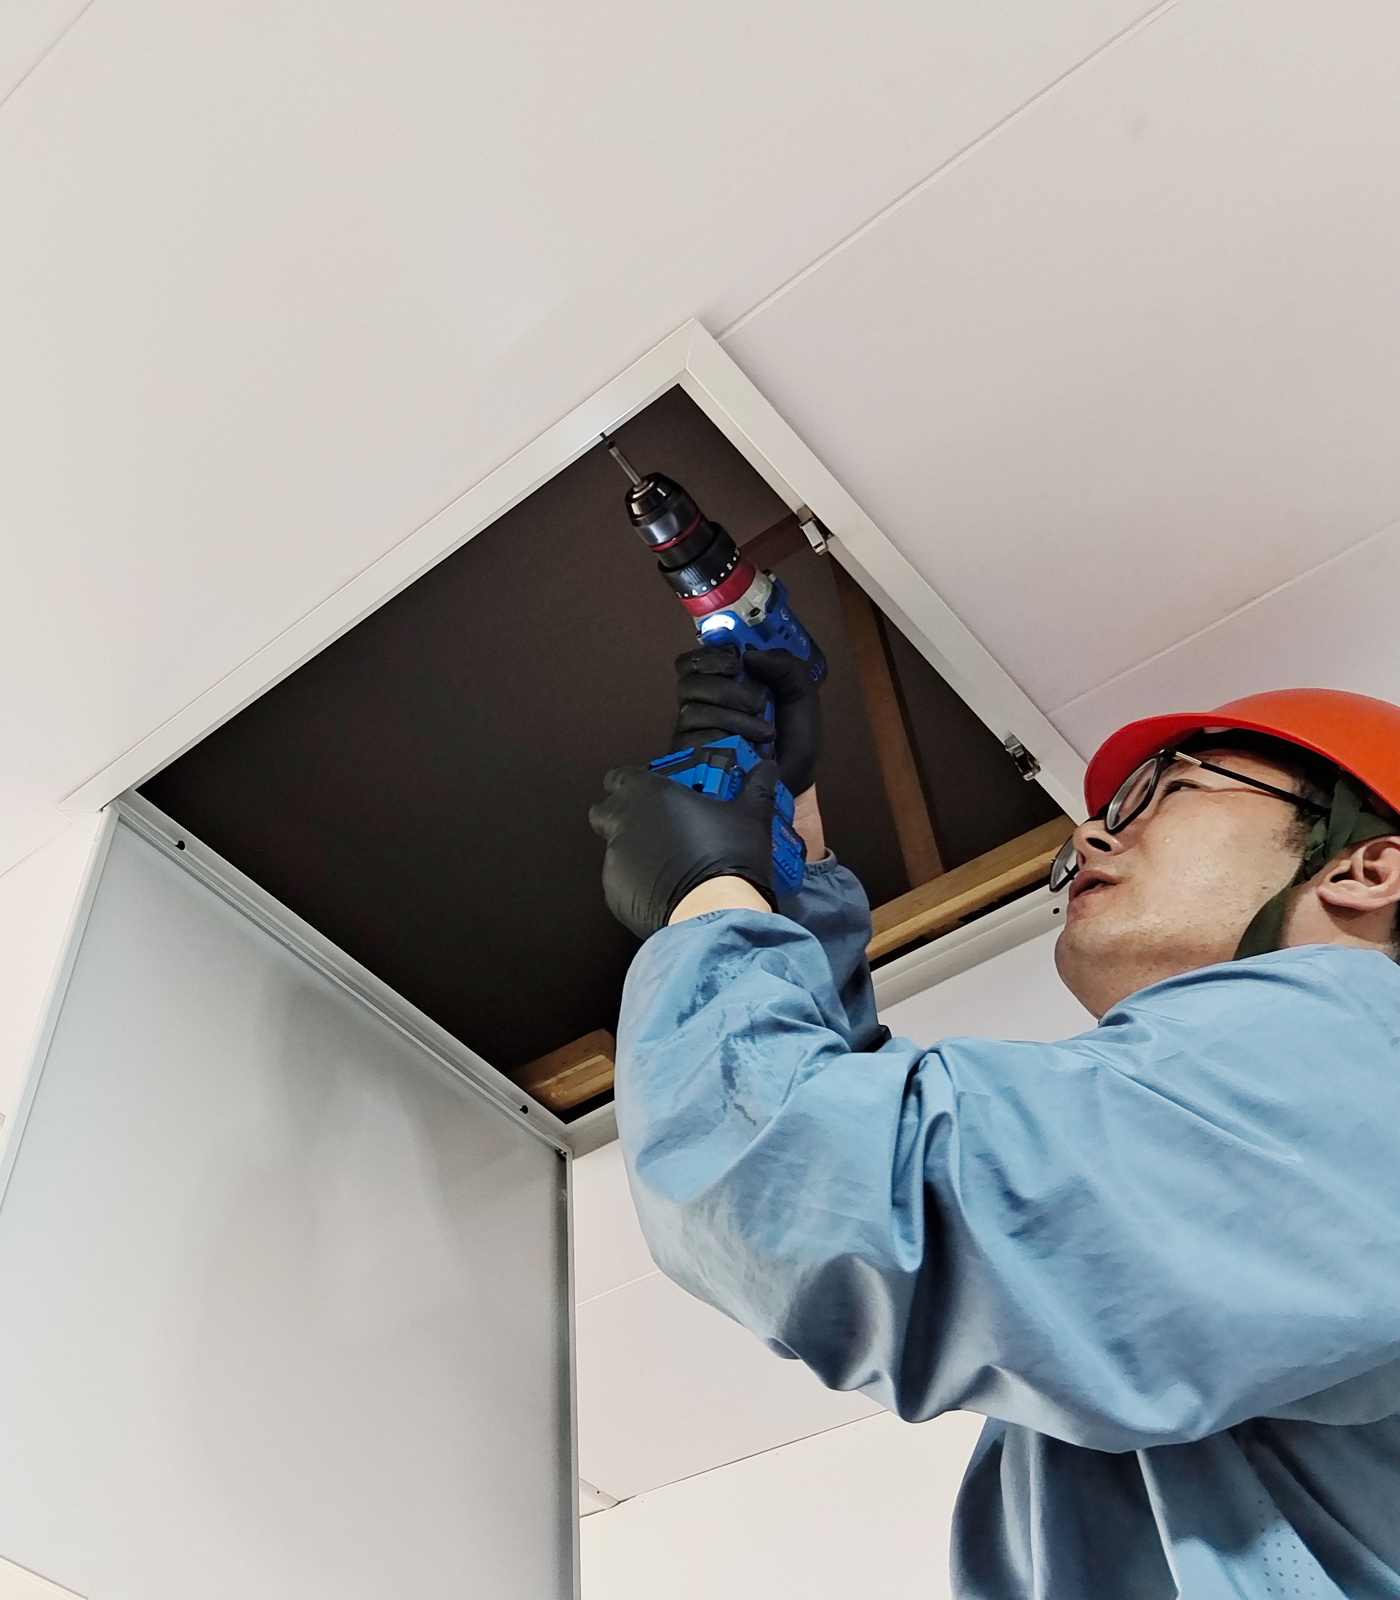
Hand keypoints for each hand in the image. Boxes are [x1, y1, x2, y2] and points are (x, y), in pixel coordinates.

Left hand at [589, 761, 780, 938]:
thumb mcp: (752, 816)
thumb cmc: (730, 855)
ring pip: (613, 849)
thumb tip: (767, 767)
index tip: (652, 792)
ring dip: (633, 851)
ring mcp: (615, 861)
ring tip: (668, 863)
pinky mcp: (615, 893)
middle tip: (653, 825)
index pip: (619, 777)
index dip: (632, 783)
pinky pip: (621, 881)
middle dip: (619, 816)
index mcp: (649, 795)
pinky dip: (637, 882)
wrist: (716, 913)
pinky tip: (664, 889)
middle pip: (603, 812)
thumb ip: (756, 786)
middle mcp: (623, 824)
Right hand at [673, 646, 822, 796]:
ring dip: (733, 719)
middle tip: (757, 703)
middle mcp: (703, 706)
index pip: (695, 661)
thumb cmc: (793, 742)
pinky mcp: (688, 760)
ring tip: (764, 733)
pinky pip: (694, 741)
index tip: (736, 663)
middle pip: (689, 682)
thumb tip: (750, 655)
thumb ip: (786, 667)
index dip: (709, 657)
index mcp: (724, 685)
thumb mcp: (801, 696)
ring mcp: (692, 734)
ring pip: (693, 711)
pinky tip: (747, 750)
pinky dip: (725, 740)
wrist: (792, 785)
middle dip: (726, 690)